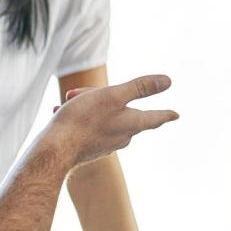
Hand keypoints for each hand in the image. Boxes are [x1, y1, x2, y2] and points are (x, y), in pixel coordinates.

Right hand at [46, 75, 178, 166]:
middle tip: (77, 93)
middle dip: (100, 95)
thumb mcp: (113, 96)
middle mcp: (122, 137)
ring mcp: (106, 144)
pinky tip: (60, 114)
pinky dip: (77, 116)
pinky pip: (88, 126)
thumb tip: (168, 81)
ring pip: (101, 115)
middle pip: (121, 110)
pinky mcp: (90, 149)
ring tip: (67, 103)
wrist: (54, 150)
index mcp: (133, 124)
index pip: (156, 117)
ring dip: (85, 104)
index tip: (175, 114)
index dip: (166, 113)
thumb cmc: (83, 120)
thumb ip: (140, 88)